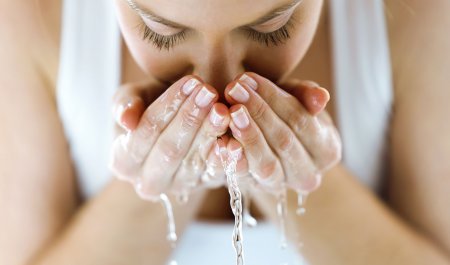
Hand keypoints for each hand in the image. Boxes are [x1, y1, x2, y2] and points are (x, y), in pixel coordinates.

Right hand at [108, 76, 231, 200]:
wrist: (178, 125)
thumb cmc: (152, 106)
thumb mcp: (135, 98)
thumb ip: (125, 103)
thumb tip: (126, 121)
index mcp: (123, 162)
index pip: (146, 131)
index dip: (168, 106)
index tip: (189, 82)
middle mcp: (149, 182)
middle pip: (170, 150)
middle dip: (190, 118)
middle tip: (209, 92)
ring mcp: (178, 188)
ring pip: (194, 162)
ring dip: (210, 133)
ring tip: (223, 109)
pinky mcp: (205, 186)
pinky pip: (216, 175)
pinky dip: (226, 159)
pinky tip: (234, 140)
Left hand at [221, 72, 341, 194]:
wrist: (267, 143)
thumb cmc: (285, 115)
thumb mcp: (297, 99)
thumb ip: (307, 95)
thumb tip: (321, 97)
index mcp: (326, 150)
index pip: (302, 121)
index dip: (275, 99)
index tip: (249, 78)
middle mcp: (308, 175)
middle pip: (284, 142)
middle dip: (257, 112)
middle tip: (234, 90)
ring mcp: (281, 185)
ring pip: (266, 164)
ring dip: (247, 136)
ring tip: (230, 112)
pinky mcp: (255, 190)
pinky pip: (244, 178)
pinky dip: (233, 160)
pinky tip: (221, 141)